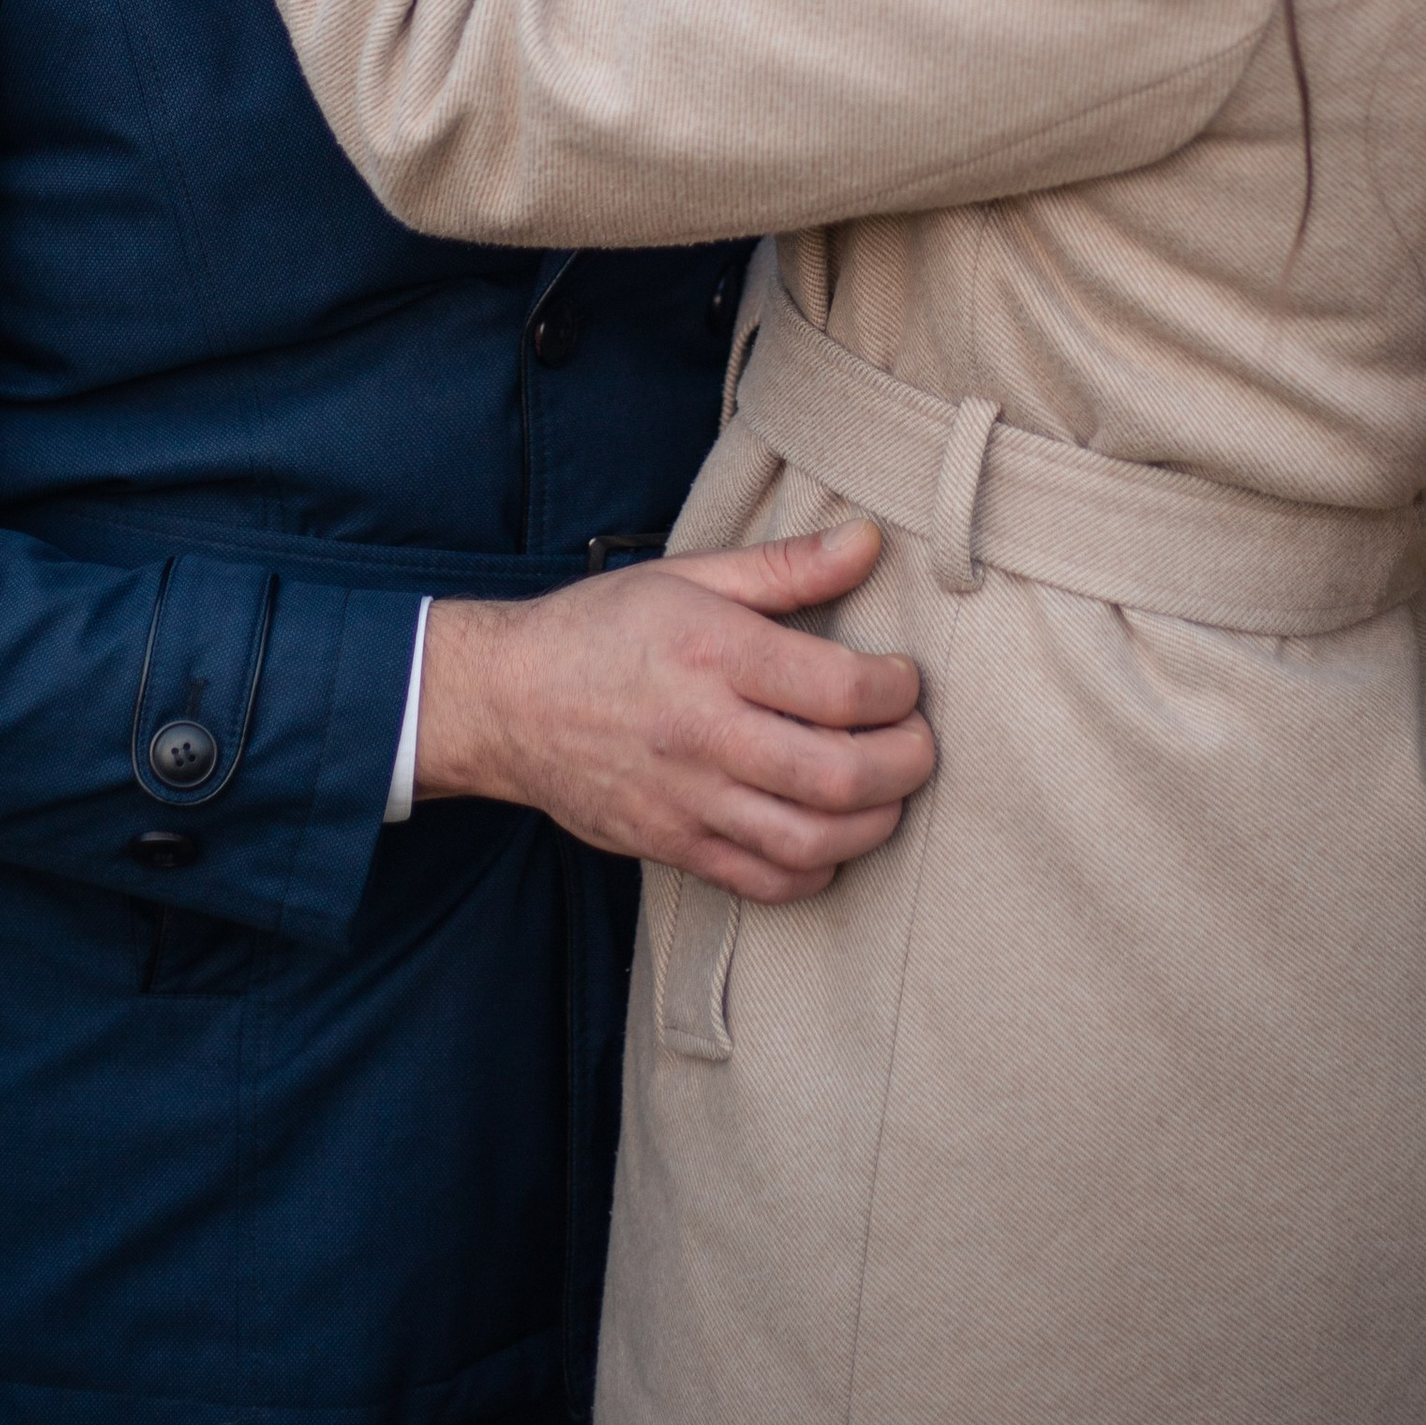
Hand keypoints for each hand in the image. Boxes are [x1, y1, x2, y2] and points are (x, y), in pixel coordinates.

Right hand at [415, 517, 934, 901]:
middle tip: (918, 743)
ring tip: (886, 793)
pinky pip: (764, 882)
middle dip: (906, 764)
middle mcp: (703, 731)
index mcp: (713, 652)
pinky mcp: (672, 846)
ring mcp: (686, 799)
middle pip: (839, 776)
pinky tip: (830, 840)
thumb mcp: (690, 575)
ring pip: (811, 841)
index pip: (842, 689)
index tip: (904, 679)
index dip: (899, 690)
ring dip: (874, 824)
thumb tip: (869, 542)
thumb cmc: (604, 628)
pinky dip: (815, 871)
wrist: (506, 700)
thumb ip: (787, 565)